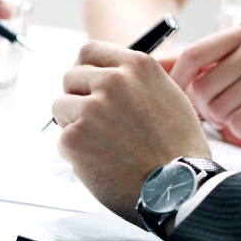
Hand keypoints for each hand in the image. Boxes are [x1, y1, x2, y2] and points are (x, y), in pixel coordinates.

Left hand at [52, 41, 210, 225]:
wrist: (179, 189)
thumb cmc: (178, 149)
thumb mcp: (169, 96)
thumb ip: (135, 81)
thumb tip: (104, 74)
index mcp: (136, 66)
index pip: (89, 51)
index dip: (85, 69)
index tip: (87, 83)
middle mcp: (112, 81)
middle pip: (70, 77)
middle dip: (77, 97)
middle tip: (95, 122)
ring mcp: (91, 108)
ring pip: (60, 106)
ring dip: (73, 124)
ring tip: (102, 144)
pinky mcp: (75, 137)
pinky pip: (62, 139)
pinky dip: (75, 153)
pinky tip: (102, 162)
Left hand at [166, 26, 240, 151]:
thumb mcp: (224, 70)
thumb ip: (189, 66)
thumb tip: (149, 64)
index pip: (192, 54)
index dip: (177, 80)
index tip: (174, 97)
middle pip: (203, 86)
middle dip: (205, 108)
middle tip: (220, 111)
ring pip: (218, 107)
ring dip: (222, 120)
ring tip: (238, 115)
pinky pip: (236, 123)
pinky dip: (238, 131)